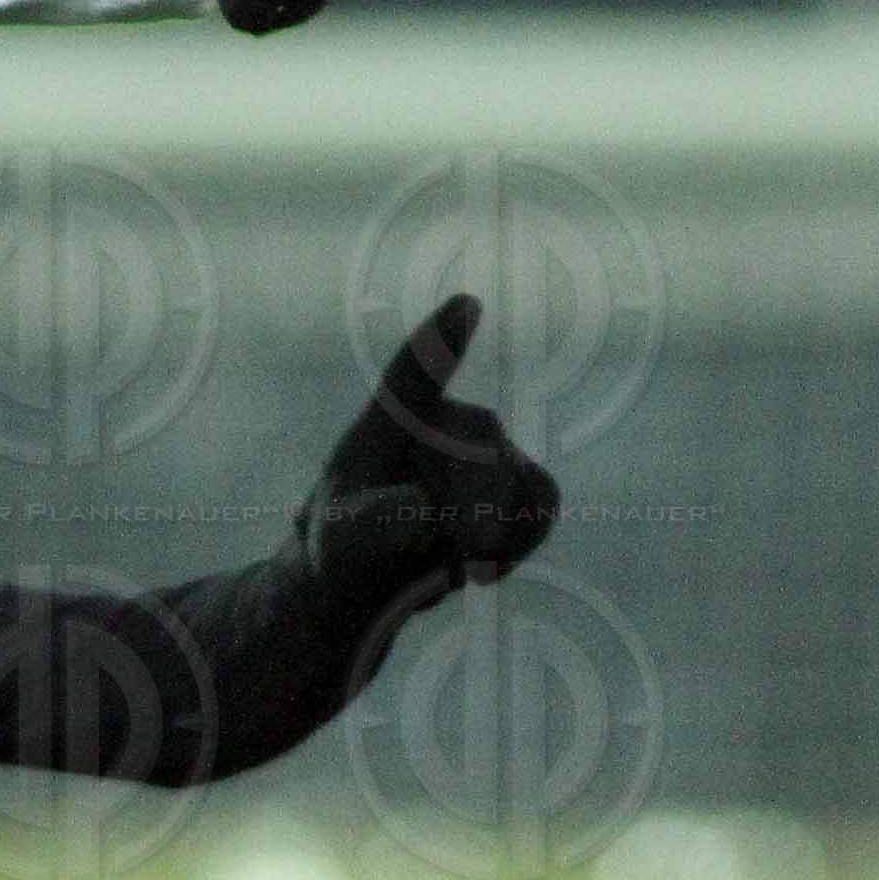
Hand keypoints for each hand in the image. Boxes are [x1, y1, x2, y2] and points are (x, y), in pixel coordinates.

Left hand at [304, 295, 556, 613]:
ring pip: (518, 484)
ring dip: (492, 536)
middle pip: (481, 454)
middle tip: (458, 560)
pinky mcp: (517, 482)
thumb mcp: (339, 542)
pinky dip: (520, 541)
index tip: (466, 305)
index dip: (441, 342)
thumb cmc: (342, 543)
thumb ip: (370, 526)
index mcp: (390, 424)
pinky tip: (486, 566)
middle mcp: (446, 423)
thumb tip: (420, 511)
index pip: (415, 376)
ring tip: (452, 560)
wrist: (372, 574)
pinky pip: (540, 503)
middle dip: (474, 511)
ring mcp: (487, 449)